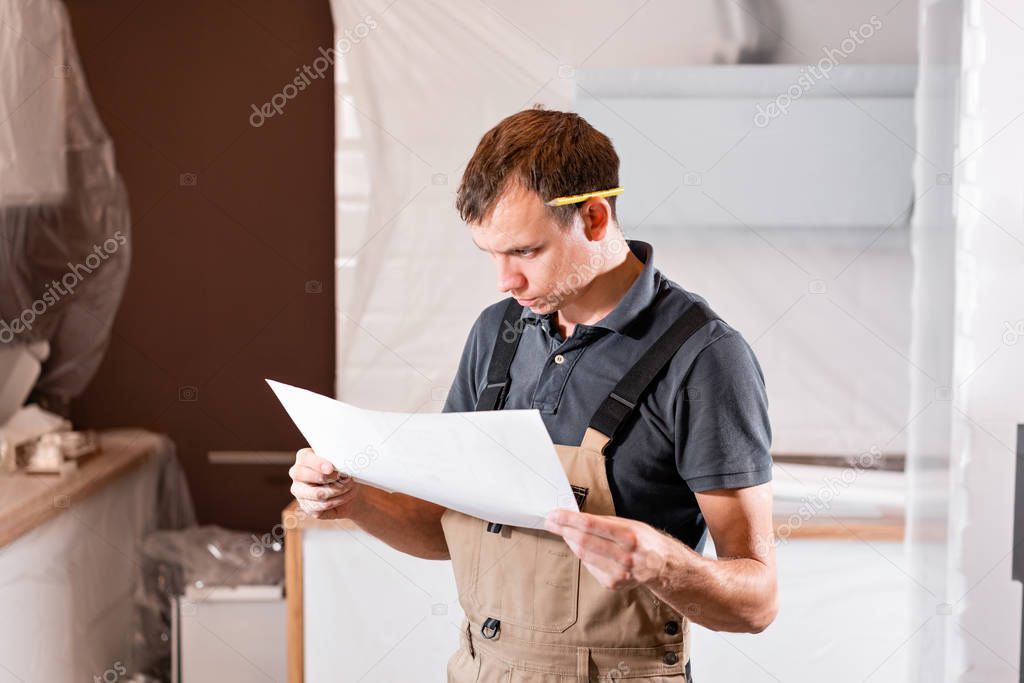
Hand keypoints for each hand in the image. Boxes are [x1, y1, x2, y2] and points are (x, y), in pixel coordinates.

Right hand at [289, 447, 360, 519]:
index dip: (317, 464)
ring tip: (350, 486)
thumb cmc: (344, 470)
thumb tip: (342, 465)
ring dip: (338, 490)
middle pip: (301, 475)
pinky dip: (339, 500)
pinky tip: (346, 496)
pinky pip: (322, 506)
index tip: (331, 468)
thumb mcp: (341, 461)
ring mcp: (300, 492)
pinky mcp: (307, 507)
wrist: (350, 489)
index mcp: (304, 458)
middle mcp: (297, 474)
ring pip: (317, 493)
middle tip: (343, 478)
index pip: (304, 458)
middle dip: (325, 477)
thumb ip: (337, 460)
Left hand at [544, 510, 671, 589]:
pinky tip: (581, 547)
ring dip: (569, 541)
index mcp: (629, 536)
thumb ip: (604, 522)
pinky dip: (583, 555)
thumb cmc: (645, 541)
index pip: (590, 525)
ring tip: (562, 531)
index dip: (568, 519)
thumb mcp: (630, 524)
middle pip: (583, 541)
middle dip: (563, 530)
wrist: (662, 567)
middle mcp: (624, 556)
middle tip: (551, 522)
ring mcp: (617, 572)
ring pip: (583, 555)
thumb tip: (577, 518)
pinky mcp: (612, 583)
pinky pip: (590, 566)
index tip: (554, 514)